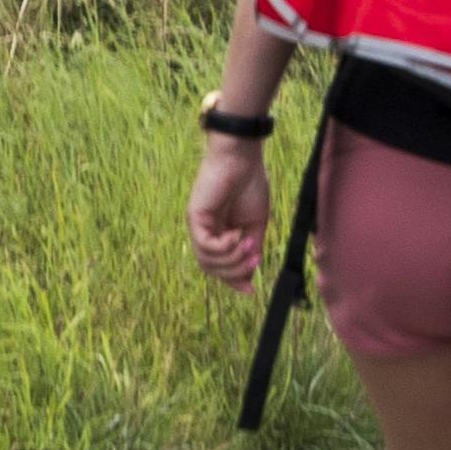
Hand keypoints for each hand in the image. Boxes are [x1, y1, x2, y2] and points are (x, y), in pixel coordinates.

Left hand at [187, 139, 269, 288]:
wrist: (243, 159)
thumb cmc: (250, 185)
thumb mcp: (255, 225)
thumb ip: (251, 250)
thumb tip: (249, 276)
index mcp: (219, 233)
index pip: (219, 266)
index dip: (233, 280)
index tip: (250, 290)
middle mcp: (205, 231)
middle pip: (211, 268)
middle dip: (235, 271)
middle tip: (254, 260)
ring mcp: (198, 225)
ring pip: (207, 261)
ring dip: (232, 259)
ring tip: (248, 244)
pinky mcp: (195, 217)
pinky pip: (205, 245)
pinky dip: (223, 247)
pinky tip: (235, 234)